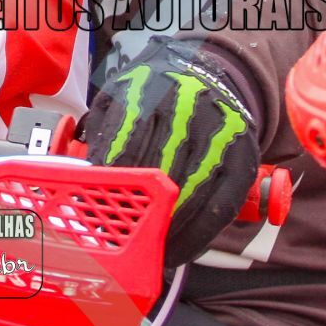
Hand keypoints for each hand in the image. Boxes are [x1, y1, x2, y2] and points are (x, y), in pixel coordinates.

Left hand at [81, 39, 260, 264]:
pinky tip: (180, 250)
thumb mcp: (122, 92)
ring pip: (192, 193)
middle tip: (119, 243)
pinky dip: (199, 235)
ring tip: (148, 255)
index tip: (95, 214)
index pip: (126, 144)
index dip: (111, 184)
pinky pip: (222, 204)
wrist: (215, 70)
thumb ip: (103, 130)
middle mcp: (188, 108)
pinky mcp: (243, 155)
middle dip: (138, 212)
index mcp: (149, 90)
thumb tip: (82, 179)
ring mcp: (220, 132)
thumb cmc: (157, 90)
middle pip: (160, 171)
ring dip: (168, 231)